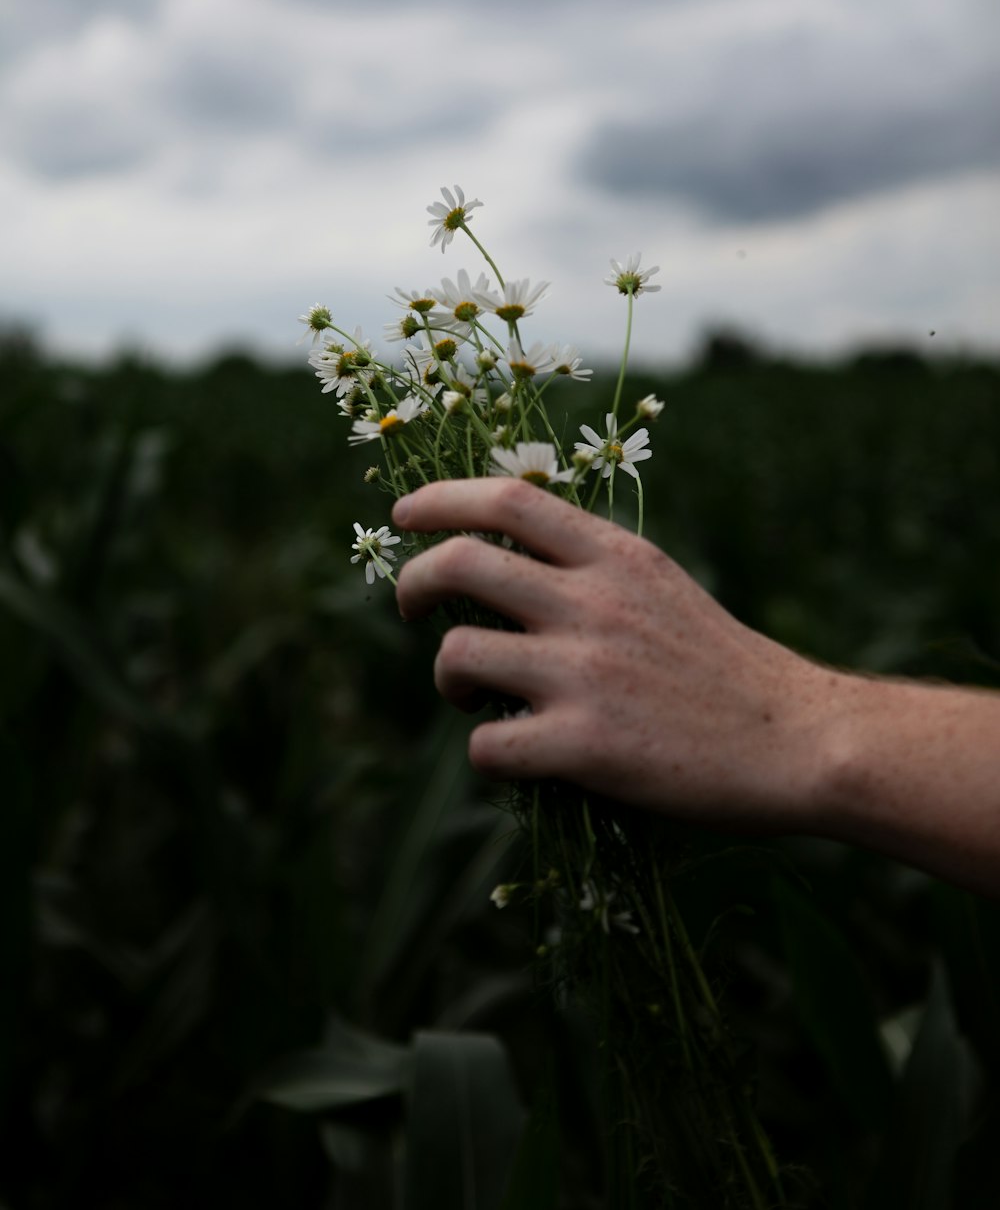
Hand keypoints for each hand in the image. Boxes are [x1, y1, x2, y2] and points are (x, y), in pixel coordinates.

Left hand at [392, 479, 832, 833]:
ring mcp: (586, 674)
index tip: (405, 513)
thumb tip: (507, 565)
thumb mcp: (662, 586)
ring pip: (457, 654)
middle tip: (408, 606)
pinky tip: (513, 752)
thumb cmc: (725, 667)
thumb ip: (593, 569)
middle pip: (460, 563)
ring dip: (447, 676)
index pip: (508, 497)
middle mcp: (594, 603)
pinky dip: (486, 751)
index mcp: (617, 556)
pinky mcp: (587, 746)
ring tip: (472, 693)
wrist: (799, 739)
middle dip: (412, 582)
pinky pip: (488, 746)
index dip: (442, 498)